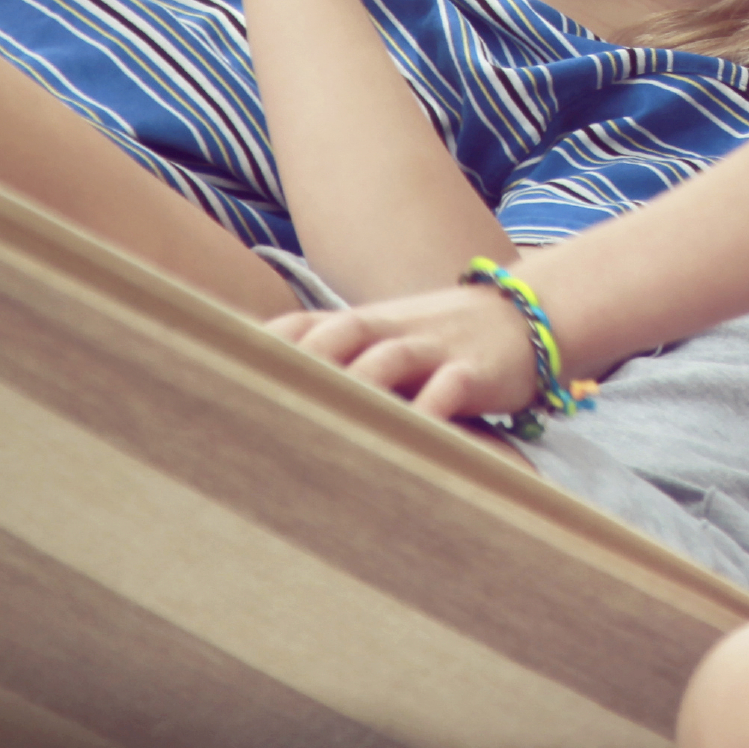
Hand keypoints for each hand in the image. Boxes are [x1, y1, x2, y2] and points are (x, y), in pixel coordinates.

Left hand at [273, 279, 544, 421]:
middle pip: (337, 337)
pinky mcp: (477, 371)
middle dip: (301, 366)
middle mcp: (392, 330)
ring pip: (388, 359)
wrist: (529, 313)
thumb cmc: (442, 340)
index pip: (303, 327)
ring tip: (326, 424)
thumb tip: (273, 391)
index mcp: (364, 324)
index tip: (218, 380)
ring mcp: (434, 347)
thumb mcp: (388, 339)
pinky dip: (432, 406)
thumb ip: (339, 360)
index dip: (264, 349)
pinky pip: (451, 386)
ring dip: (357, 385)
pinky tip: (413, 435)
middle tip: (261, 408)